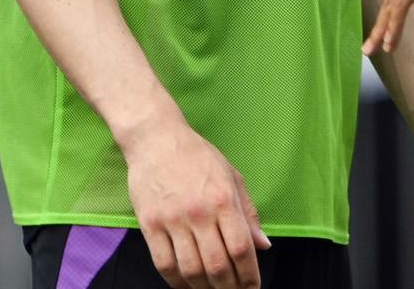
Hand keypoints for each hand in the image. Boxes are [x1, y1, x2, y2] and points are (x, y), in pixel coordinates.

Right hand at [121, 114, 271, 287]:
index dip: (249, 275)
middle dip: (229, 287)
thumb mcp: (232, 177)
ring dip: (204, 288)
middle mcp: (199, 212)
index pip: (241, 248)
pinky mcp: (149, 224)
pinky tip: (186, 284)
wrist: (157, 140)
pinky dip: (177, 282)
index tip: (252, 286)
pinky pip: (164, 264)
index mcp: (223, 199)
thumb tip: (263, 245)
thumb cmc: (198, 157)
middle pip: (217, 265)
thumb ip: (248, 213)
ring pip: (191, 269)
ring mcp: (172, 220)